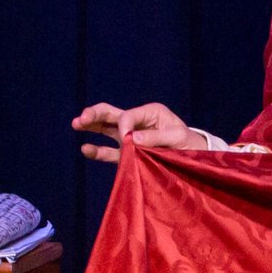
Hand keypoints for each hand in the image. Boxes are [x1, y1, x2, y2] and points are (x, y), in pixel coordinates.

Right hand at [73, 101, 199, 163]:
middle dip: (95, 114)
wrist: (195, 160)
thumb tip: (129, 138)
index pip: (127, 115)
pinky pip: (109, 151)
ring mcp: (130, 138)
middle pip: (111, 114)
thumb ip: (155, 137)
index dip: (123, 126)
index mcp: (150, 112)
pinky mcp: (128, 153)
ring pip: (105, 128)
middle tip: (81, 119)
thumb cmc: (188, 144)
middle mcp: (137, 122)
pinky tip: (85, 149)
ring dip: (91, 125)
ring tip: (76, 124)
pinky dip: (97, 151)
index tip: (127, 140)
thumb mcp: (177, 138)